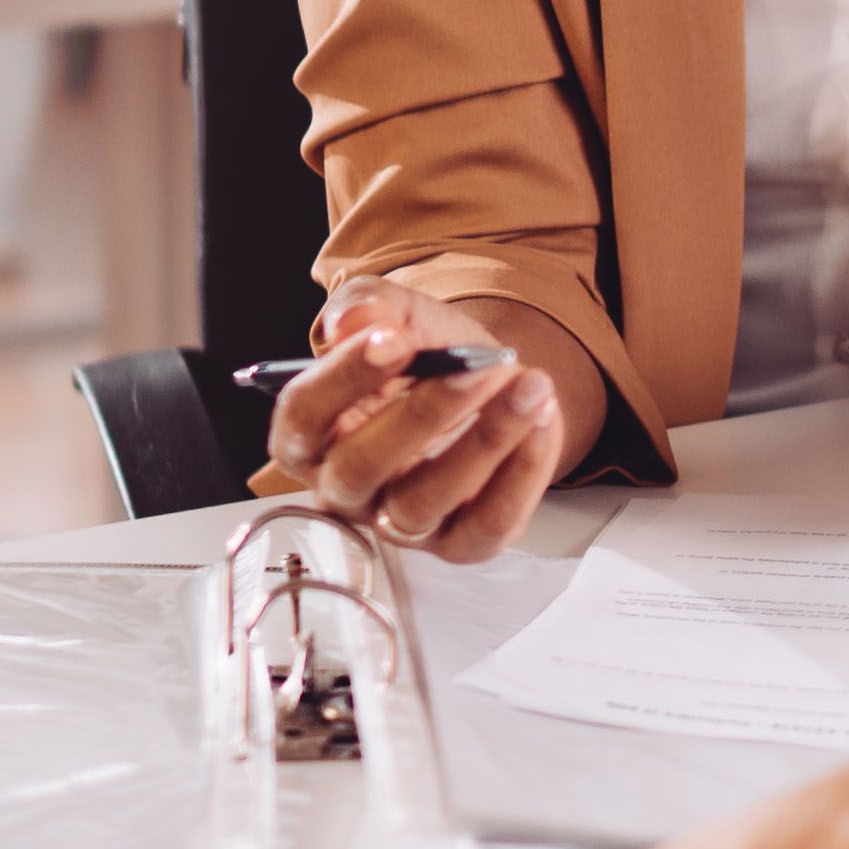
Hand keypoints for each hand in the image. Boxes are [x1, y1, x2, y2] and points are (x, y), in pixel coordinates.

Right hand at [258, 281, 573, 561]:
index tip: (393, 338)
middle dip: (422, 413)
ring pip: (424, 502)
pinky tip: (543, 420)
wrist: (485, 377)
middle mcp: (344, 488)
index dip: (345, 377)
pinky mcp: (459, 541)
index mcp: (310, 433)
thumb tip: (352, 320)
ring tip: (529, 387)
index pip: (304, 415)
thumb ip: (368, 306)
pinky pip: (487, 523)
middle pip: (359, 468)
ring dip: (484, 441)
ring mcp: (399, 522)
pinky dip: (522, 473)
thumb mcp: (396, 313)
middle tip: (475, 368)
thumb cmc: (425, 353)